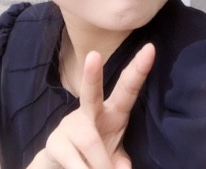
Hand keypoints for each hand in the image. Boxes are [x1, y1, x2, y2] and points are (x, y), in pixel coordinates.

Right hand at [39, 43, 155, 168]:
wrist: (61, 165)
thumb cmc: (95, 155)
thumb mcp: (114, 155)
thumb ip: (121, 160)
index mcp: (113, 112)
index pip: (128, 89)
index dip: (139, 70)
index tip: (150, 49)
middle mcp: (90, 112)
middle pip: (92, 92)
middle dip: (92, 75)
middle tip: (93, 56)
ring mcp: (70, 125)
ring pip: (89, 140)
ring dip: (101, 164)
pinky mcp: (55, 142)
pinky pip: (73, 159)